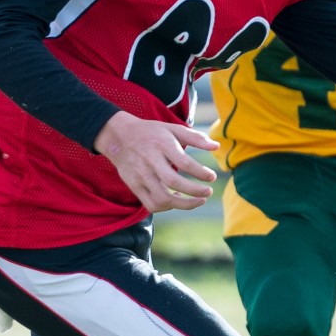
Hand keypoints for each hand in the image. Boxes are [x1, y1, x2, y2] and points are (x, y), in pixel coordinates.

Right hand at [93, 112, 217, 213]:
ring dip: (183, 204)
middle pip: (173, 182)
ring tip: (199, 201)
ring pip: (161, 198)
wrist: (118, 136)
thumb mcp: (173, 128)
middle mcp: (149, 160)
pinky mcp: (133, 185)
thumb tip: (217, 146)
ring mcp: (140, 175)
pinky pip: (150, 204)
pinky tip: (176, 201)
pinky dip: (166, 207)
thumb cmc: (152, 133)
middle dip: (194, 191)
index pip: (184, 162)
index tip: (212, 176)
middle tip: (208, 192)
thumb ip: (195, 137)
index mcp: (161, 144)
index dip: (200, 172)